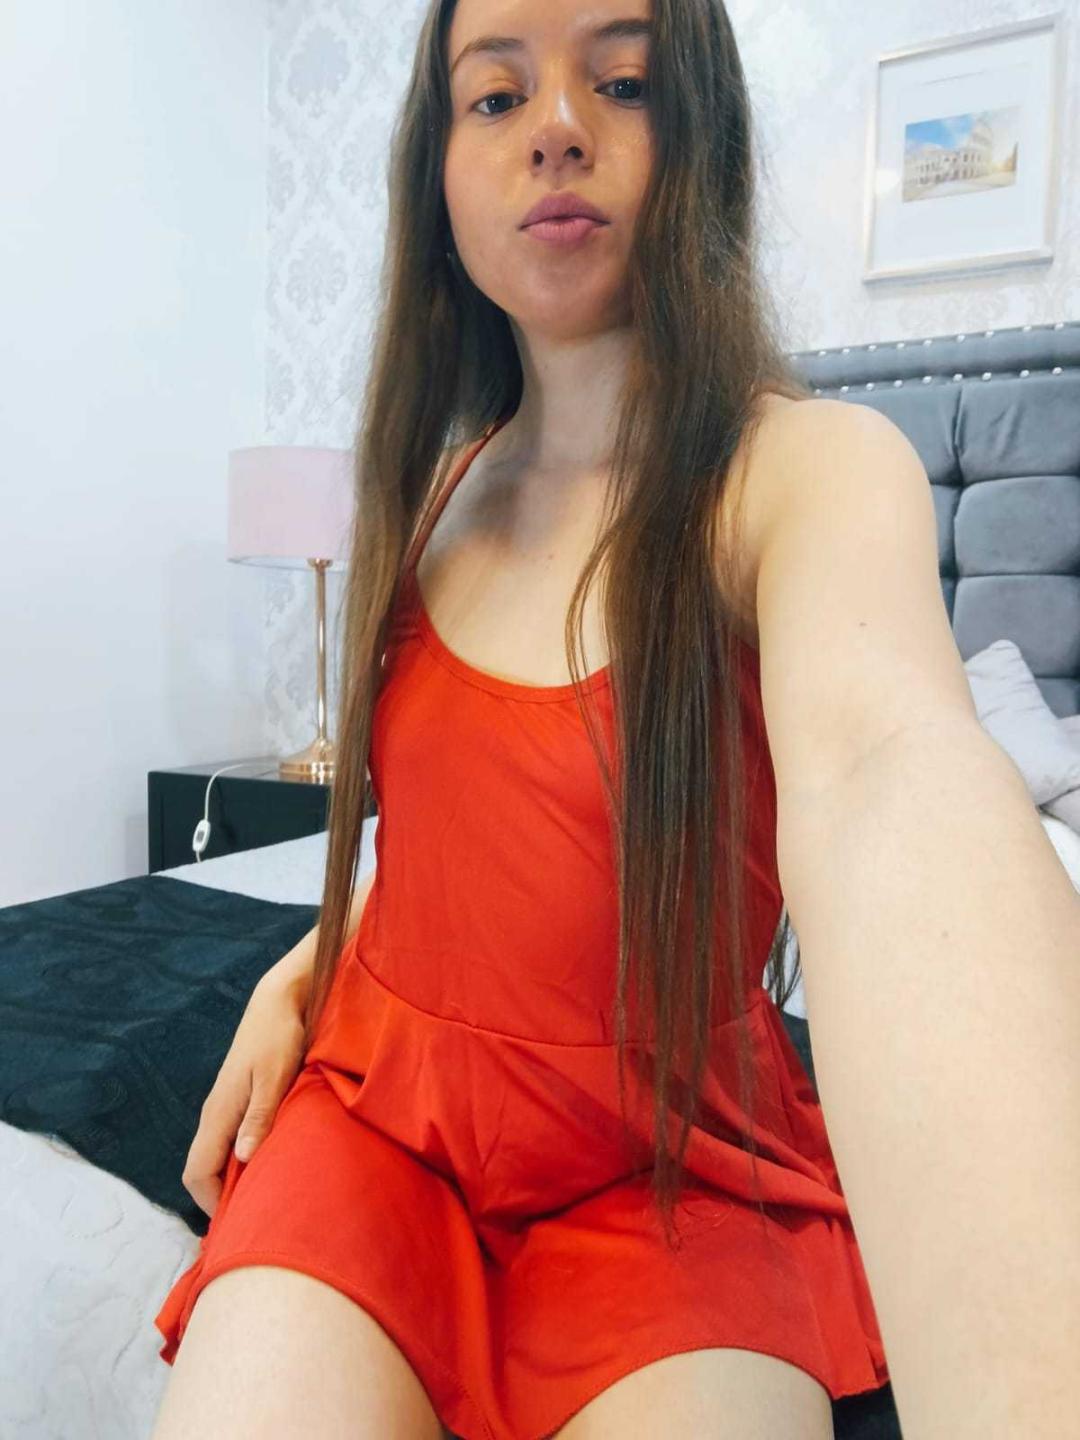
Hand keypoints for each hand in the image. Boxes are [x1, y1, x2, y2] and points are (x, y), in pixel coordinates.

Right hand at [181, 974, 306, 1218]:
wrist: (280, 999)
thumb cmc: (279, 1035)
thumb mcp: (275, 1076)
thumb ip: (260, 1116)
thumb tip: (244, 1159)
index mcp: (218, 1113)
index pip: (196, 1173)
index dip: (211, 1204)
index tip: (238, 1226)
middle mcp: (216, 1114)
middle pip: (203, 1170)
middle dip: (222, 1199)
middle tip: (254, 1223)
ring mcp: (227, 1108)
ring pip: (219, 1157)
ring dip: (235, 1180)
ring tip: (264, 1201)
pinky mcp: (241, 1100)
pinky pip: (233, 1142)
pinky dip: (245, 1161)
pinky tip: (269, 1166)